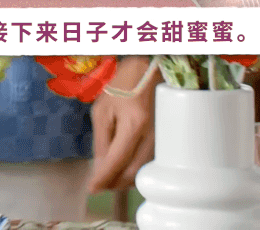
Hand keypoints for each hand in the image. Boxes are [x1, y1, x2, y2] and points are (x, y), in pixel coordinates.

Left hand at [89, 57, 155, 191]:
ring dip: (125, 178)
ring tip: (108, 176)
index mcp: (134, 124)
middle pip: (134, 171)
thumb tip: (99, 168)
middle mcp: (152, 134)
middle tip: (99, 184)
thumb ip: (101, 141)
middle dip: (114, 183)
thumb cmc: (121, 86)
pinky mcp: (167, 140)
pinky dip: (136, 169)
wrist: (148, 71)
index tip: (92, 189)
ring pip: (144, 170)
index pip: (118, 160)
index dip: (104, 177)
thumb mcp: (103, 111)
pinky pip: (151, 162)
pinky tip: (123, 167)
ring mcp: (163, 138)